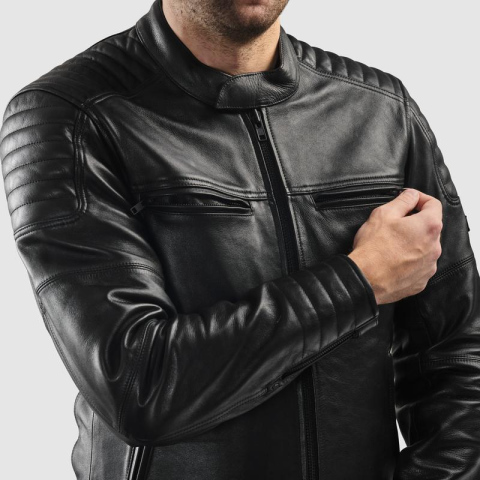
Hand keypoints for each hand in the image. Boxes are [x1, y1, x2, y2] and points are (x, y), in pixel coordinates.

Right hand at [348, 188, 442, 304]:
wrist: (366, 279)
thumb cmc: (373, 248)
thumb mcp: (384, 214)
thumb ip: (403, 200)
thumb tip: (411, 195)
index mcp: (428, 226)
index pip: (433, 204)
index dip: (419, 198)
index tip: (408, 200)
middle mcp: (435, 247)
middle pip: (429, 227)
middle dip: (414, 222)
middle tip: (394, 223)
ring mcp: (429, 266)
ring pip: (424, 247)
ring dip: (412, 242)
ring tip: (391, 244)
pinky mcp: (421, 280)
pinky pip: (418, 265)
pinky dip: (409, 260)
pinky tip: (392, 259)